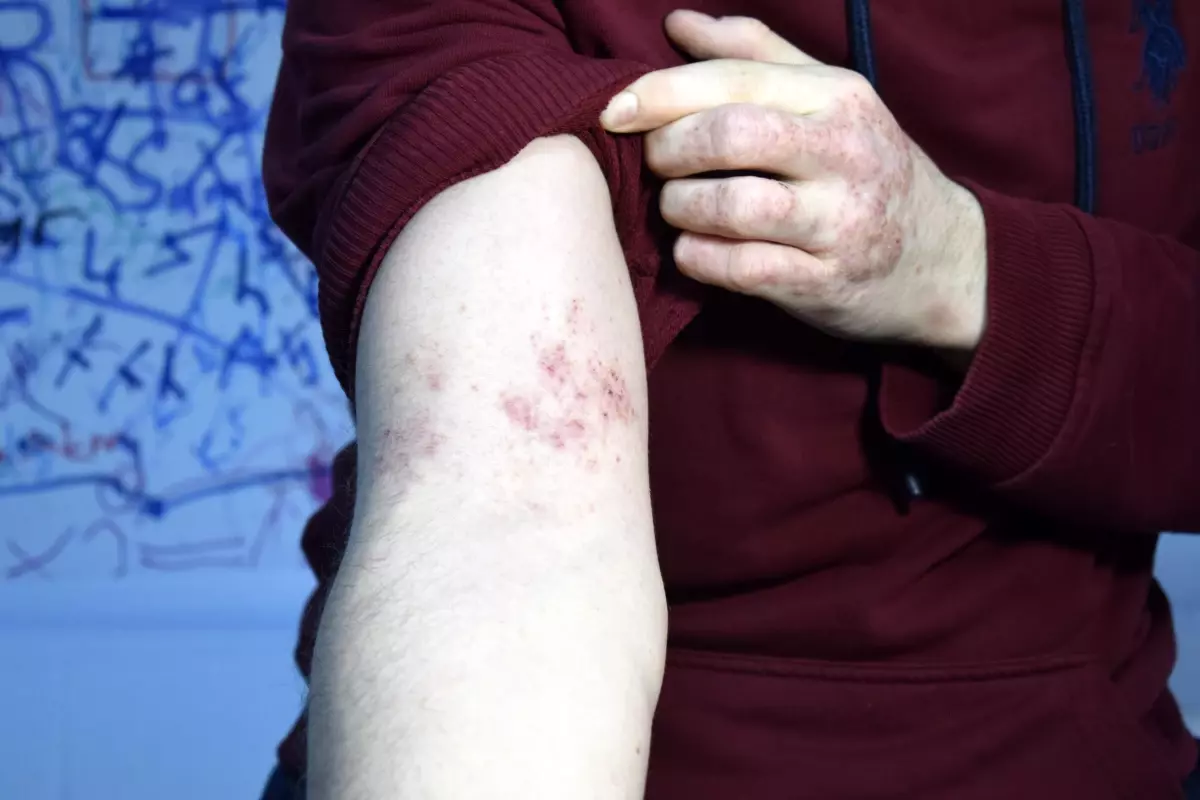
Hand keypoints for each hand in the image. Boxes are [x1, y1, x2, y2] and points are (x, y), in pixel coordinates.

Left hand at [600, 11, 986, 352]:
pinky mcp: (822, 282)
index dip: (660, 92)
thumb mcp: (828, 100)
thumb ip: (755, 57)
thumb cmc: (866, 170)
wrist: (942, 261)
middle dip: (668, 150)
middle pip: (729, 137)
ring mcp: (838, 223)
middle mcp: (844, 154)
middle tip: (654, 164)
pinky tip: (694, 250)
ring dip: (680, 208)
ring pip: (731, 206)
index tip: (616, 111)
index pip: (734, 79)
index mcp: (838, 97)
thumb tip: (679, 25)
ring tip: (675, 208)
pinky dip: (698, 258)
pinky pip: (739, 269)